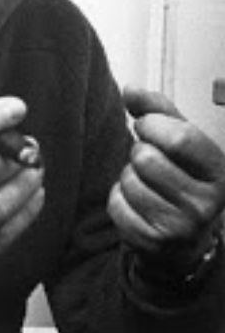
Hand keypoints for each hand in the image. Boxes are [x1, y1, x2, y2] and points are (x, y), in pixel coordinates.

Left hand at [108, 86, 224, 269]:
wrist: (182, 238)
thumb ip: (157, 109)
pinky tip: (136, 204)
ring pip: (129, 180)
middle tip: (149, 161)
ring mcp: (180, 228)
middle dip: (138, 152)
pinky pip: (117, 205)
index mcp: (219, 173)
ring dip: (128, 176)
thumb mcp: (180, 140)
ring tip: (145, 183)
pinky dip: (119, 199)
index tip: (146, 125)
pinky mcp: (152, 243)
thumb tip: (130, 89)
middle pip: (147, 158)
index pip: (180, 138)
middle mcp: (206, 204)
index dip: (152, 124)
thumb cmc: (180, 177)